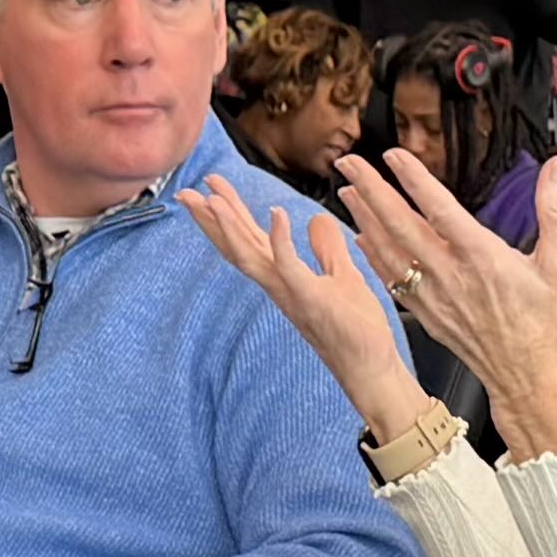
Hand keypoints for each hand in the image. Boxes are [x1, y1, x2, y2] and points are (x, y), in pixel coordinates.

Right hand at [177, 174, 427, 436]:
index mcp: (285, 278)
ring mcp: (291, 293)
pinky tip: (276, 212)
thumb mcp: (344, 275)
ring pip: (250, 255)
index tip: (210, 188)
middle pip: (237, 247)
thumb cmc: (357, 328)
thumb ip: (327, 248)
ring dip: (229, 227)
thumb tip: (315, 219)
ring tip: (212, 199)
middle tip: (186, 193)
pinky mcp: (311, 299)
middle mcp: (279, 285)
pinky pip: (289, 266)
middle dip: (211, 220)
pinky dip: (280, 239)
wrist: (370, 367)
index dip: (228, 215)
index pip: (249, 241)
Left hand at [333, 151, 556, 459]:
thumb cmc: (548, 325)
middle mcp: (451, 277)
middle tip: (348, 163)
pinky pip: (393, 279)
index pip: (440, 210)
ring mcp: (434, 298)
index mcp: (483, 259)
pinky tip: (361, 238)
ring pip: (389, 252)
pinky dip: (374, 256)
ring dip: (365, 219)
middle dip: (372, 191)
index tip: (393, 155)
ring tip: (346, 192)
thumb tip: (556, 166)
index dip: (413, 180)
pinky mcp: (426, 315)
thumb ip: (555, 209)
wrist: (530, 379)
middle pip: (401, 227)